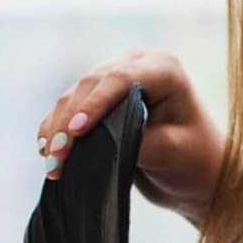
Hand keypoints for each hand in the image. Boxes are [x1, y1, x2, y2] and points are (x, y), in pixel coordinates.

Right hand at [37, 49, 225, 226]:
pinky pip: (68, 111)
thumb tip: (95, 139)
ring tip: (50, 162)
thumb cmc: (195, 162)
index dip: (93, 104)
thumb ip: (138, 140)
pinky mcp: (98, 101)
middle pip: (89, 86)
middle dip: (68, 121)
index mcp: (163, 69)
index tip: (75, 132)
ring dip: (56, 129)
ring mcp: (114, 81)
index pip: (120, 79)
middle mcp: (136, 66)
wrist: (196, 177)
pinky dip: (54, 131)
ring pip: (72, 97)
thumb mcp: (172, 152)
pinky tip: (46, 152)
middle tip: (56, 156)